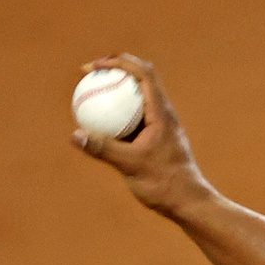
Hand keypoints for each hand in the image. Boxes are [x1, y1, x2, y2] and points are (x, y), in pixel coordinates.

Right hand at [71, 54, 215, 218]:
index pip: (144, 74)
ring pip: (137, 97)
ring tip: (89, 90)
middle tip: (89, 73)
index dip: (119, 62)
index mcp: (162, 113)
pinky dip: (116, 112)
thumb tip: (75, 135)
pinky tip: (96, 121)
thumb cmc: (164, 184)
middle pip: (141, 78)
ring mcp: (161, 125)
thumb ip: (103, 149)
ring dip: (116, 89)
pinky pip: (133, 116)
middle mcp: (164, 114)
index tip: (95, 66)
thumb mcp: (130, 165)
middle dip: (115, 68)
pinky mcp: (156, 137)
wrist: (188, 202)